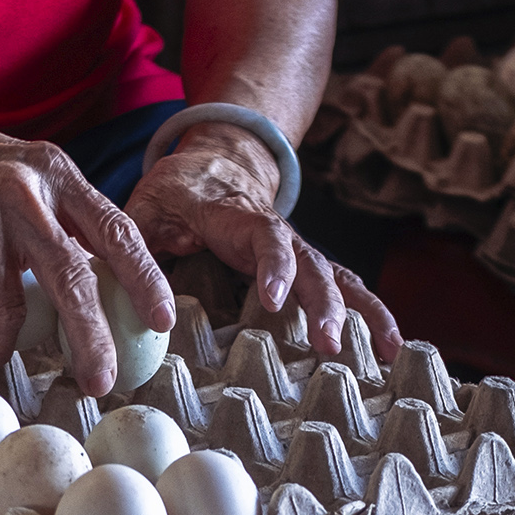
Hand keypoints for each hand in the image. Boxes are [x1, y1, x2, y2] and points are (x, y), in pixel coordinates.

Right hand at [0, 103, 172, 396]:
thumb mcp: (21, 169)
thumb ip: (57, 212)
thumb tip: (94, 274)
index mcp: (55, 175)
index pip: (116, 230)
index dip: (145, 278)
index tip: (162, 318)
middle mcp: (25, 197)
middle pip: (73, 280)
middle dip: (91, 339)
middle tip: (100, 381)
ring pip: (7, 314)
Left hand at [123, 123, 401, 360]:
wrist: (214, 162)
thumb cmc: (173, 193)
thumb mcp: (143, 210)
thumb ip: (133, 249)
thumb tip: (123, 299)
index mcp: (233, 216)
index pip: (261, 236)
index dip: (272, 267)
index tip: (273, 301)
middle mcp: (274, 230)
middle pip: (310, 261)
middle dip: (323, 303)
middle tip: (328, 343)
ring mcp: (297, 247)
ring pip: (336, 275)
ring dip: (359, 312)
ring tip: (382, 353)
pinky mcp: (308, 263)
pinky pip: (346, 285)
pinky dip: (373, 313)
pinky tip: (392, 348)